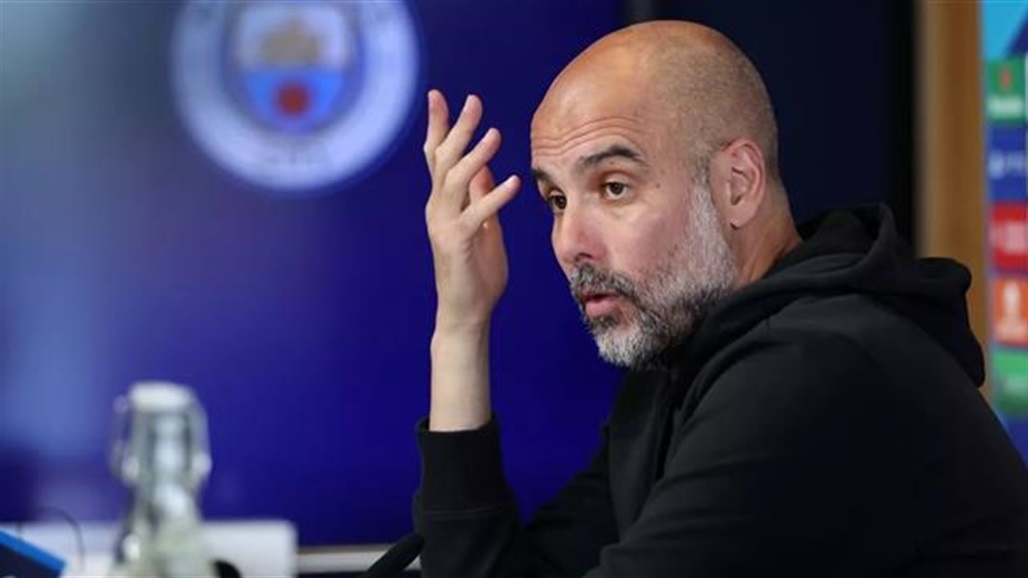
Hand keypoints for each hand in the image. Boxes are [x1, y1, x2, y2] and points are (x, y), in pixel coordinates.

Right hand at [423, 90, 520, 331]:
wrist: (466, 312)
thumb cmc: (476, 272)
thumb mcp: (482, 227)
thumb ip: (480, 197)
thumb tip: (484, 167)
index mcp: (442, 203)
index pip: (436, 157)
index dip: (438, 126)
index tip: (439, 96)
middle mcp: (437, 209)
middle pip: (442, 160)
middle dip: (457, 128)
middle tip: (473, 101)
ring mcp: (443, 226)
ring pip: (453, 181)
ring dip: (475, 156)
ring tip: (495, 135)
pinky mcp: (457, 244)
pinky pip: (475, 215)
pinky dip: (494, 197)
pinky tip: (512, 182)